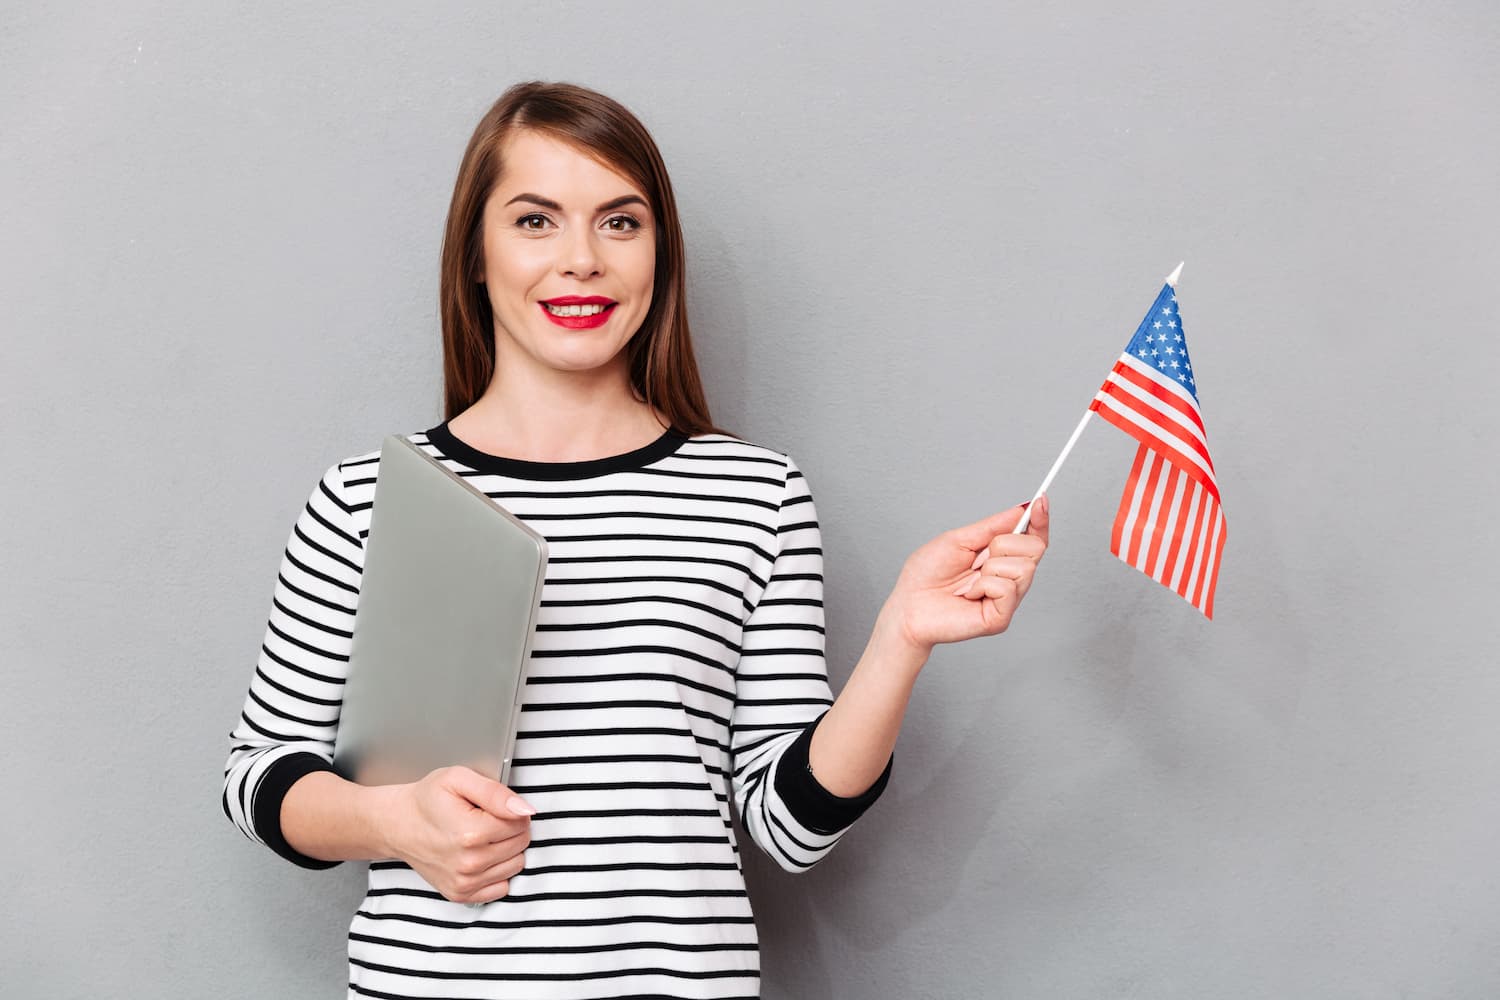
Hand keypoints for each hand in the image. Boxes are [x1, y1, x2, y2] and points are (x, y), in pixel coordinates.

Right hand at [383, 766, 534, 903]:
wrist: (398, 825)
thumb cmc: (427, 800)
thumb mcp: (458, 779)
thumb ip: (496, 793)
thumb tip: (525, 810)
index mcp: (471, 833)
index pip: (521, 823)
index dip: (512, 810)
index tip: (493, 807)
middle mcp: (469, 863)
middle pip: (521, 844)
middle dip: (511, 828)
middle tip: (486, 819)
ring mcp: (464, 882)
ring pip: (516, 865)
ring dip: (506, 849)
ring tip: (482, 837)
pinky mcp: (460, 894)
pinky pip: (502, 887)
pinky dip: (497, 871)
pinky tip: (481, 856)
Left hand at [880, 495, 1049, 654]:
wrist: (907, 605)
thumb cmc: (926, 574)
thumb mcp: (959, 539)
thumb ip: (993, 526)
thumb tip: (1023, 508)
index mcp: (1001, 558)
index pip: (1033, 538)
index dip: (1040, 519)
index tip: (1041, 500)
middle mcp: (1009, 578)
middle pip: (1035, 548)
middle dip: (1004, 543)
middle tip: (977, 558)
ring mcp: (1007, 599)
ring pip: (1024, 567)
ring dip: (990, 566)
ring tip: (969, 580)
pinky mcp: (1000, 618)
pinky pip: (1007, 588)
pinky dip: (983, 585)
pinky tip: (969, 595)